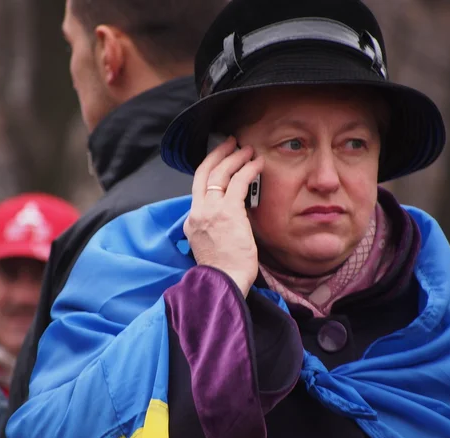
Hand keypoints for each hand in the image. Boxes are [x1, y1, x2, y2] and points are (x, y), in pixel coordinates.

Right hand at [185, 136, 263, 296]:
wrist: (223, 282)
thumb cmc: (223, 271)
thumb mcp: (210, 245)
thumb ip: (215, 227)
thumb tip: (231, 217)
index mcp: (192, 221)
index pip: (198, 187)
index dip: (209, 168)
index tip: (219, 160)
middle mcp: (198, 212)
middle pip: (204, 172)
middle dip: (218, 154)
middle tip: (231, 143)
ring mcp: (211, 211)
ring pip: (220, 173)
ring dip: (236, 158)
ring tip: (248, 150)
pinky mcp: (228, 212)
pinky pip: (238, 183)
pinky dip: (248, 170)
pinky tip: (257, 164)